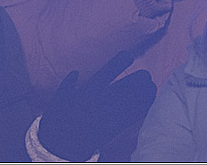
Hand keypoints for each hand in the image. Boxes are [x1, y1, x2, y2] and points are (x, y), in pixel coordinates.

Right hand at [37, 50, 156, 160]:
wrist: (62, 150)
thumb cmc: (57, 124)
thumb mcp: (57, 103)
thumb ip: (66, 86)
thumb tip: (75, 72)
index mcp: (88, 93)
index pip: (108, 73)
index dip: (120, 62)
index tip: (129, 55)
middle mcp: (102, 102)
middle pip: (129, 85)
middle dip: (139, 79)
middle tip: (144, 75)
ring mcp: (111, 115)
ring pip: (136, 99)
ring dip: (145, 92)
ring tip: (150, 86)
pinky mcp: (116, 128)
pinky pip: (134, 115)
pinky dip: (143, 107)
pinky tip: (148, 102)